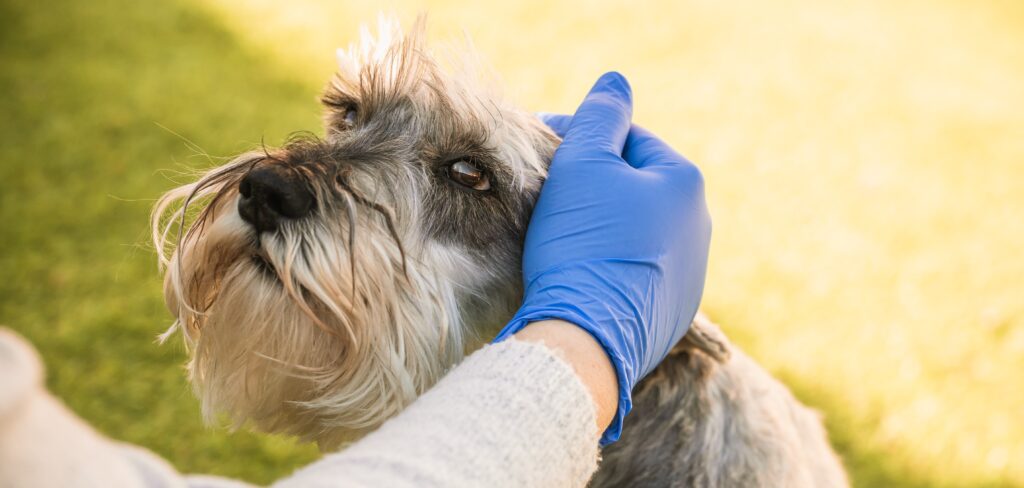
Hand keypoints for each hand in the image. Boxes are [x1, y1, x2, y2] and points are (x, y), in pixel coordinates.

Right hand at [494, 72, 711, 443]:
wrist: (586, 339)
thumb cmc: (582, 243)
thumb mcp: (583, 164)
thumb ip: (600, 116)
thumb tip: (617, 82)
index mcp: (684, 182)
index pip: (627, 138)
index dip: (579, 139)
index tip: (540, 152)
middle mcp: (698, 226)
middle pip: (632, 186)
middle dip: (591, 183)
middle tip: (545, 194)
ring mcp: (689, 274)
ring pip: (633, 230)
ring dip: (599, 225)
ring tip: (557, 236)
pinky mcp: (670, 313)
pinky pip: (633, 272)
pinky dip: (606, 265)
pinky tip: (577, 273)